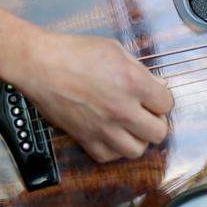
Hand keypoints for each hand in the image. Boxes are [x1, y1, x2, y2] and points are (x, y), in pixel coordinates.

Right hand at [17, 29, 173, 162]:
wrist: (40, 65)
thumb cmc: (74, 52)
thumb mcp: (115, 50)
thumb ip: (140, 70)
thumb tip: (158, 85)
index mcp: (132, 83)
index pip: (167, 104)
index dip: (162, 99)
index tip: (154, 96)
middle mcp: (121, 110)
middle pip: (158, 133)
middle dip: (156, 122)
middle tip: (146, 113)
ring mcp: (103, 128)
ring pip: (137, 150)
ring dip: (137, 138)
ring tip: (129, 125)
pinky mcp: (84, 138)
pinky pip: (108, 156)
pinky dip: (113, 149)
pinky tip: (111, 134)